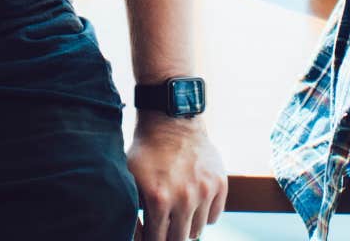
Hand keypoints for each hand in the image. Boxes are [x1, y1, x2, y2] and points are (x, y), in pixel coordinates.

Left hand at [128, 115, 226, 240]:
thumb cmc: (145, 151)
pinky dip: (204, 215)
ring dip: (186, 226)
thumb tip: (133, 238)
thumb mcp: (129, 179)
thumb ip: (130, 211)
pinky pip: (214, 216)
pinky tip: (193, 203)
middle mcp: (185, 198)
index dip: (151, 240)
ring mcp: (205, 191)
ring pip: (197, 230)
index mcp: (159, 200)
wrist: (171, 121)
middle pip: (179, 239)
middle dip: (169, 236)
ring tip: (177, 213)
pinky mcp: (220, 183)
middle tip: (163, 227)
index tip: (151, 235)